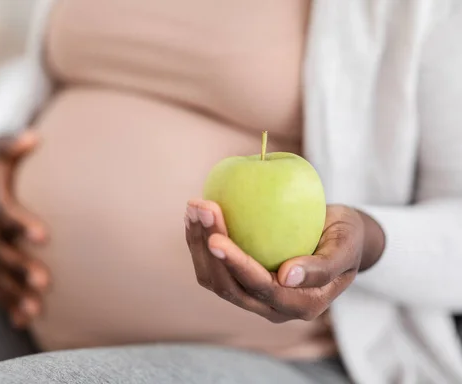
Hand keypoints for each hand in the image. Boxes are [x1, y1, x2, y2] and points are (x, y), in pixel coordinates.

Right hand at [0, 129, 49, 327]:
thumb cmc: (4, 165)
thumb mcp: (3, 148)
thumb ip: (13, 142)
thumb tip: (32, 137)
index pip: (1, 211)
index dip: (19, 223)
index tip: (44, 236)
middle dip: (19, 266)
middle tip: (45, 281)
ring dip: (14, 292)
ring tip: (37, 309)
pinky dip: (8, 304)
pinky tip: (26, 322)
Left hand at [185, 199, 383, 322]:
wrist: (338, 238)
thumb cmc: (346, 237)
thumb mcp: (346, 246)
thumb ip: (323, 267)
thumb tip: (287, 278)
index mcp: (302, 304)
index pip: (260, 288)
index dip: (235, 265)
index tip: (215, 238)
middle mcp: (273, 307)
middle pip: (229, 286)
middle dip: (207, 247)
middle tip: (201, 207)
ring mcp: (254, 296)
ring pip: (214, 280)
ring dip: (197, 244)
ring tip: (193, 207)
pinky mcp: (240, 281)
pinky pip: (213, 267)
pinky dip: (200, 242)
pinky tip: (195, 216)